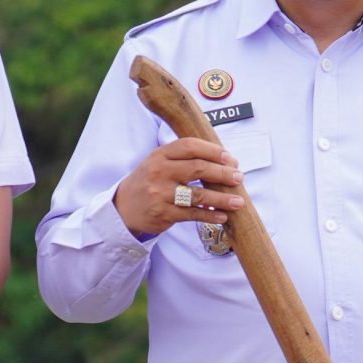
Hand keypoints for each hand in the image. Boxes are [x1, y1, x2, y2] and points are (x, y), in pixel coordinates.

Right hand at [114, 136, 245, 237]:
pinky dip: (209, 215)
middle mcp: (159, 172)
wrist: (123, 208)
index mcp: (160, 155)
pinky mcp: (163, 213)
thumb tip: (223, 160)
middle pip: (197, 169)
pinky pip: (192, 214)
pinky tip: (223, 216)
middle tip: (239, 178)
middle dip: (222, 173)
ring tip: (238, 201)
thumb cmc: (149, 182)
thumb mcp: (159, 163)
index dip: (213, 151)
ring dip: (221, 199)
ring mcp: (160, 194)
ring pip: (197, 195)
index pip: (190, 146)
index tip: (230, 158)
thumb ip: (184, 158)